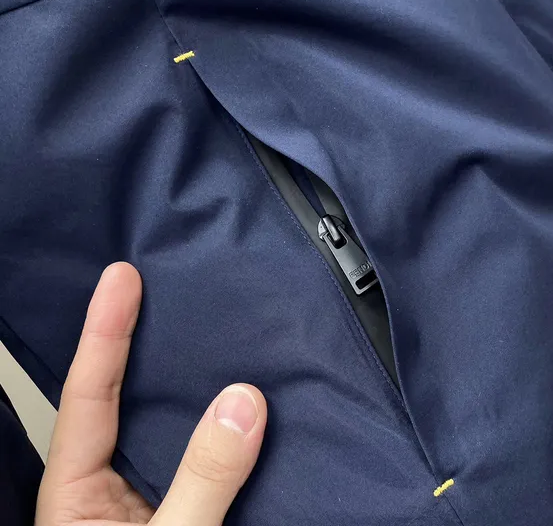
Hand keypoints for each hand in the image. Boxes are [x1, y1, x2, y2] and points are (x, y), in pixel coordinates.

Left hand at [36, 262, 266, 525]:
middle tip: (161, 280)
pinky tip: (248, 394)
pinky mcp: (189, 506)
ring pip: (172, 422)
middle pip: (124, 397)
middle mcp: (111, 485)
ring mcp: (151, 494)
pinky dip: (226, 418)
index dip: (104, 332)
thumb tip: (242, 400)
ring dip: (191, 376)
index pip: (88, 396)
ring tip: (209, 322)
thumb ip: (203, 478)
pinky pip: (208, 451)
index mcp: (77, 496)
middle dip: (140, 338)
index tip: (121, 278)